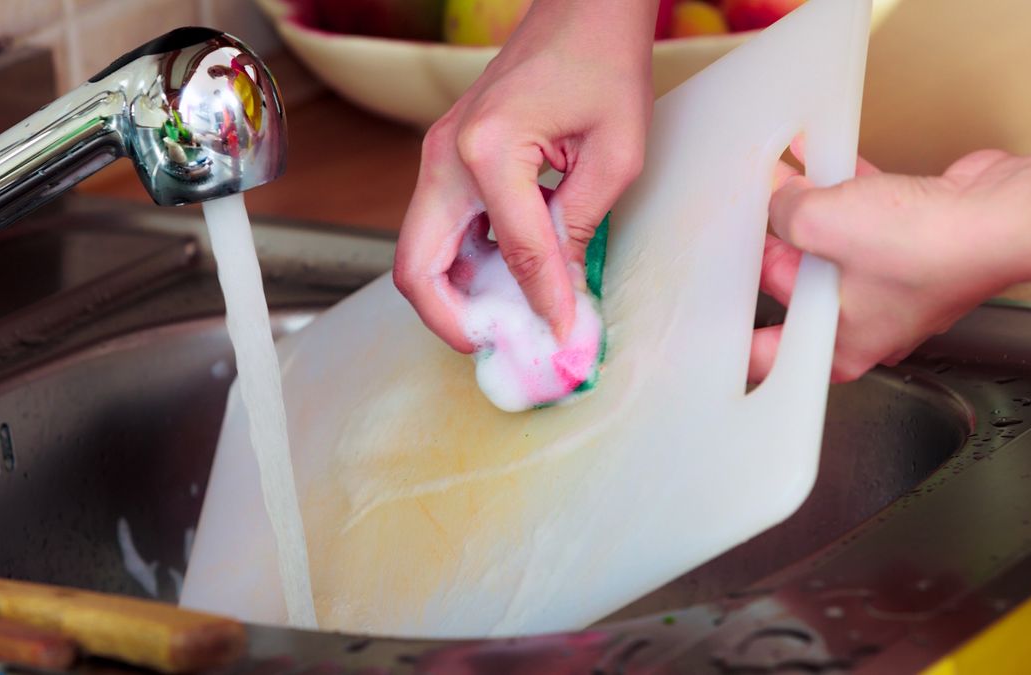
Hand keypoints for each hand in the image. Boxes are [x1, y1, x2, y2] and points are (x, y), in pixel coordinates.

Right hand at [393, 0, 655, 352]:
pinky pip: (438, 229)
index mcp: (488, 149)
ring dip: (455, 296)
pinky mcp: (447, 159)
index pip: (514, 255)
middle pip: (417, 267)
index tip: (564, 339)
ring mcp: (438, 155)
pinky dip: (462, 265)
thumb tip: (562, 295)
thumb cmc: (603, 63)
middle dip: (452, 321)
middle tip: (498, 346)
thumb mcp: (614, 154)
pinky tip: (504, 279)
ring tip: (506, 320)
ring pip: (420, 252)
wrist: (581, 9)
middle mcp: (446, 155)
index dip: (542, 306)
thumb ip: (580, 229)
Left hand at [750, 139, 1019, 381]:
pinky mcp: (915, 243)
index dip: (735, 336)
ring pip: (832, 248)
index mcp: (838, 346)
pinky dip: (846, 191)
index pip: (768, 354)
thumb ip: (784, 214)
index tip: (710, 320)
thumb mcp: (820, 223)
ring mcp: (892, 282)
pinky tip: (823, 158)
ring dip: (807, 211)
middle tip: (744, 220)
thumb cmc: (927, 248)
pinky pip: (866, 217)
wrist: (999, 217)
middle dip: (772, 248)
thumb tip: (780, 199)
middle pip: (796, 288)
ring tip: (776, 180)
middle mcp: (866, 322)